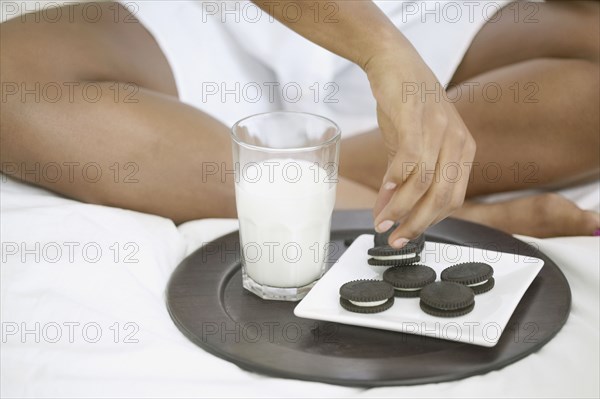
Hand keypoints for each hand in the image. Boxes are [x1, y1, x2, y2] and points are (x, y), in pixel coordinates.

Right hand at [363, 42, 475, 247]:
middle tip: (396, 240)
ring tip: (382, 223)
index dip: (429, 221)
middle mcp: (458, 142)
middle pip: (444, 198)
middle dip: (418, 225)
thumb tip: (387, 210)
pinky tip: (382, 194)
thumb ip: (406, 177)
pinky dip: (395, 184)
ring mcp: (440, 131)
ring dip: (401, 209)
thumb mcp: (414, 143)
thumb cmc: (407, 105)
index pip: (454, 199)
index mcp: (464, 149)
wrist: (396, 63)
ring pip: (425, 185)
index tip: (407, 234)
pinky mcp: (417, 122)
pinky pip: (409, 163)